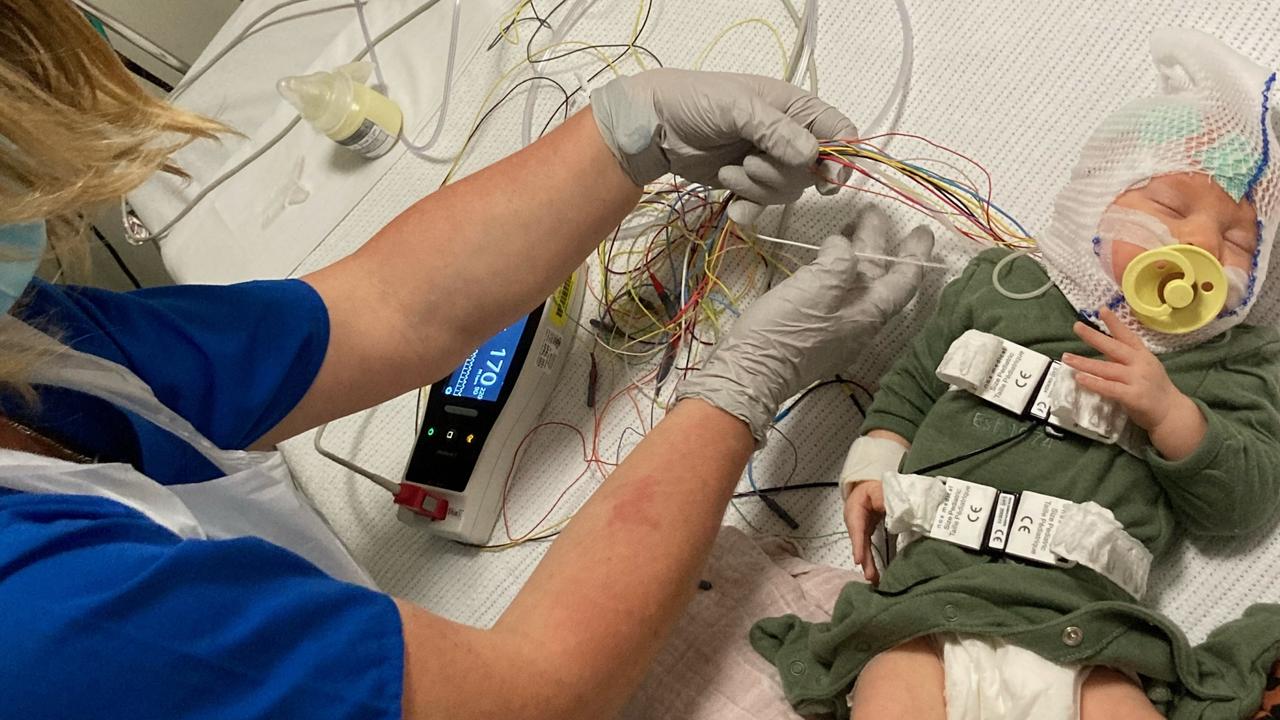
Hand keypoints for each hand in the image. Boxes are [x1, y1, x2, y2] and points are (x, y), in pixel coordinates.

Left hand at [590, 69, 856, 204]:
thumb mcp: (737, 107)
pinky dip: (750, 210)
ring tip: (728, 173)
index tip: (827, 177)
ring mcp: (769, 162)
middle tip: (748, 162)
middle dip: (781, 175)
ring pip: (789, 191)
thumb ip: (776, 130)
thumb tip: (812, 156)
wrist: (655, 127)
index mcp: (795, 108)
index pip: (840, 132)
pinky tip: (734, 208)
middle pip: (814, 171)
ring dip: (759, 189)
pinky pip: (764, 207)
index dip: (843, 157)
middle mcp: (788, 136)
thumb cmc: (697, 102)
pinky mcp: (748, 185)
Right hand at [675, 207, 934, 443]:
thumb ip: (839, 260)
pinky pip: (836, 296)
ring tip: (847, 230)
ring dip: (855, 256)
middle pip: (877, 280)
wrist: (748, 374)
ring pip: (855, 287)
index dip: (915, 254)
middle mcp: (858, 324)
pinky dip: (835, 272)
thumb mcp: (815, 286)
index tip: (921, 231)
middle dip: (878, 245)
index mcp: (866, 314)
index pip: (903, 281)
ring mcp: (836, 331)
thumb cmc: (784, 331)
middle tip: (873, 216)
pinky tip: (822, 262)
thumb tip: (843, 246)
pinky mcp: (813, 334)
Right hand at [843, 480, 884, 583]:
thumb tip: (892, 509)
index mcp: (855, 509)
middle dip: (864, 560)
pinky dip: (871, 561)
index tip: (858, 560)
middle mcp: (855, 522)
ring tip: (874, 580)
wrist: (867, 487)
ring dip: (868, 564)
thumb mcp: (877, 489)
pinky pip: (868, 549)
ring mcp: (860, 529)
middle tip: (870, 576)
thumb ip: (883, 498)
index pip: (856, 528)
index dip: (858, 544)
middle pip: (859, 542)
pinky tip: (876, 574)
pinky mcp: (867, 534)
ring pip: (863, 548)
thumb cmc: (871, 488)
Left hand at [1063, 308, 1205, 458]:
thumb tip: (1103, 350)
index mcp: (1143, 355)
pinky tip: (1079, 378)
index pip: (1128, 335)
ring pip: (1107, 369)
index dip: (1115, 323)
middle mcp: (1140, 364)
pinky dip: (1094, 383)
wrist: (1172, 413)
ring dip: (1084, 363)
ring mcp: (1137, 380)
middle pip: (1114, 347)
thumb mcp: (1143, 368)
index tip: (1102, 309)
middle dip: (1094, 336)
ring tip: (1067, 357)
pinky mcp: (1133, 396)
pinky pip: (1109, 388)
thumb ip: (1125, 359)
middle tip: (1076, 326)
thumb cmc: (1154, 389)